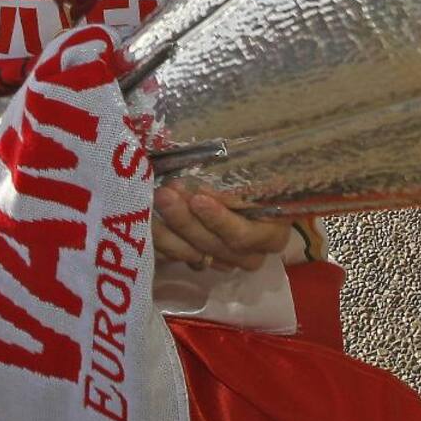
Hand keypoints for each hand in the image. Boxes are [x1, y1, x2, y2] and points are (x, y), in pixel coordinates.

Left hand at [153, 182, 290, 272]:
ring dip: (169, 231)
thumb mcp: (260, 175)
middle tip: (165, 194)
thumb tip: (219, 159)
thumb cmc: (263, 179)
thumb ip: (243, 175)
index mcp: (271, 235)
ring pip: (193, 254)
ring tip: (153, 202)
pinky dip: (163, 240)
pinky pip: (180, 257)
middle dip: (186, 220)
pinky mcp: (203, 260)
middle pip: (213, 245)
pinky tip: (148, 220)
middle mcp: (249, 255)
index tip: (199, 198)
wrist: (258, 197)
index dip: (219, 220)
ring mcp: (225, 261)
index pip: (243, 234)